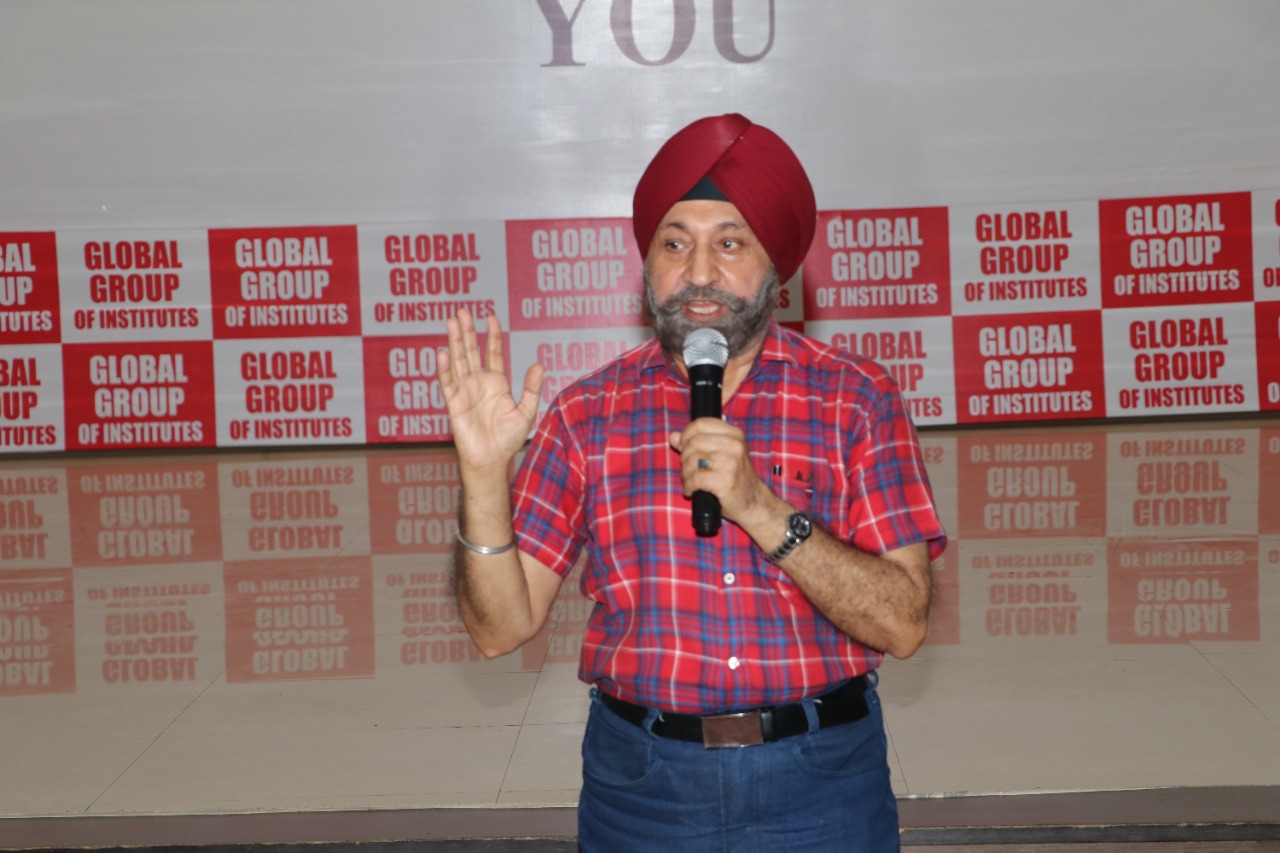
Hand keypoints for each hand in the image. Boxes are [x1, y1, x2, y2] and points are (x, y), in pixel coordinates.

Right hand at [438, 308, 542, 472]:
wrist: (492, 460)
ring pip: (458, 361)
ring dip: (454, 342)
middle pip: (470, 351)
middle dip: (467, 331)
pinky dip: (444, 369)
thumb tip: (539, 364)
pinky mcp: (454, 404)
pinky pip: (448, 383)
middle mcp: (478, 383)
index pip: (493, 352)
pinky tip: (443, 353)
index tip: (491, 316)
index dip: (492, 335)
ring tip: (451, 322)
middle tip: (462, 310)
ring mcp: (465, 391)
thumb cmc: (508, 439)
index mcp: (496, 382)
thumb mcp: (526, 411)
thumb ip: (531, 388)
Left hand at [669, 418, 775, 525]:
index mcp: (734, 434)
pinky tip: (692, 490)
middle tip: (689, 470)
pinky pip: (694, 478)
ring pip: (691, 461)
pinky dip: (689, 486)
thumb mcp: (720, 454)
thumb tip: (673, 436)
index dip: (686, 435)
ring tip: (691, 481)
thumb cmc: (735, 477)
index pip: (701, 424)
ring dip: (685, 474)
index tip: (684, 447)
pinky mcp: (725, 480)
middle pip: (693, 443)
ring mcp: (730, 462)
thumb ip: (696, 443)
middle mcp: (734, 445)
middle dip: (685, 458)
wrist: (753, 501)